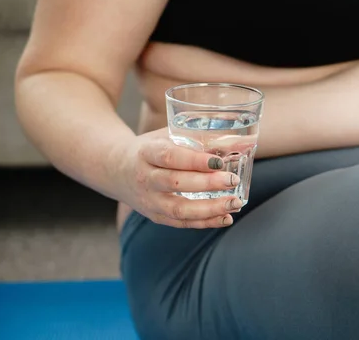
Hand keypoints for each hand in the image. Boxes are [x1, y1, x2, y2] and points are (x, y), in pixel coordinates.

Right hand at [113, 128, 241, 228]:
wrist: (116, 169)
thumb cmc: (152, 148)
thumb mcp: (167, 135)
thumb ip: (198, 138)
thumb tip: (242, 141)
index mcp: (146, 152)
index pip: (170, 157)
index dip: (195, 161)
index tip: (219, 161)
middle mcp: (145, 178)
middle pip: (176, 183)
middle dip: (207, 184)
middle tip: (232, 180)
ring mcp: (150, 200)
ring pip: (179, 209)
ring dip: (210, 208)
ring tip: (235, 203)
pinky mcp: (156, 216)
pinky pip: (182, 223)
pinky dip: (205, 222)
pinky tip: (226, 218)